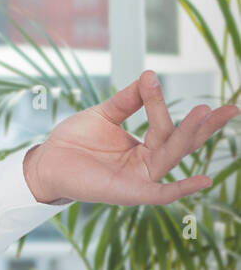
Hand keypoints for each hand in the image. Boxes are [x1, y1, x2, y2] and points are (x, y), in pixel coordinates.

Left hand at [26, 70, 237, 205]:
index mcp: (145, 148)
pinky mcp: (130, 193)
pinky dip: (182, 189)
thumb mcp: (103, 115)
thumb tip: (149, 75)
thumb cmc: (74, 141)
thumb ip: (127, 100)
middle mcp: (147, 164)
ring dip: (189, 137)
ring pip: (171, 157)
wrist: (46, 162)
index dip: (158, 101)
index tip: (151, 77)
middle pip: (181, 144)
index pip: (163, 124)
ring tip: (206, 116)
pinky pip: (161, 193)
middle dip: (202, 126)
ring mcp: (141, 179)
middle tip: (227, 108)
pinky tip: (204, 180)